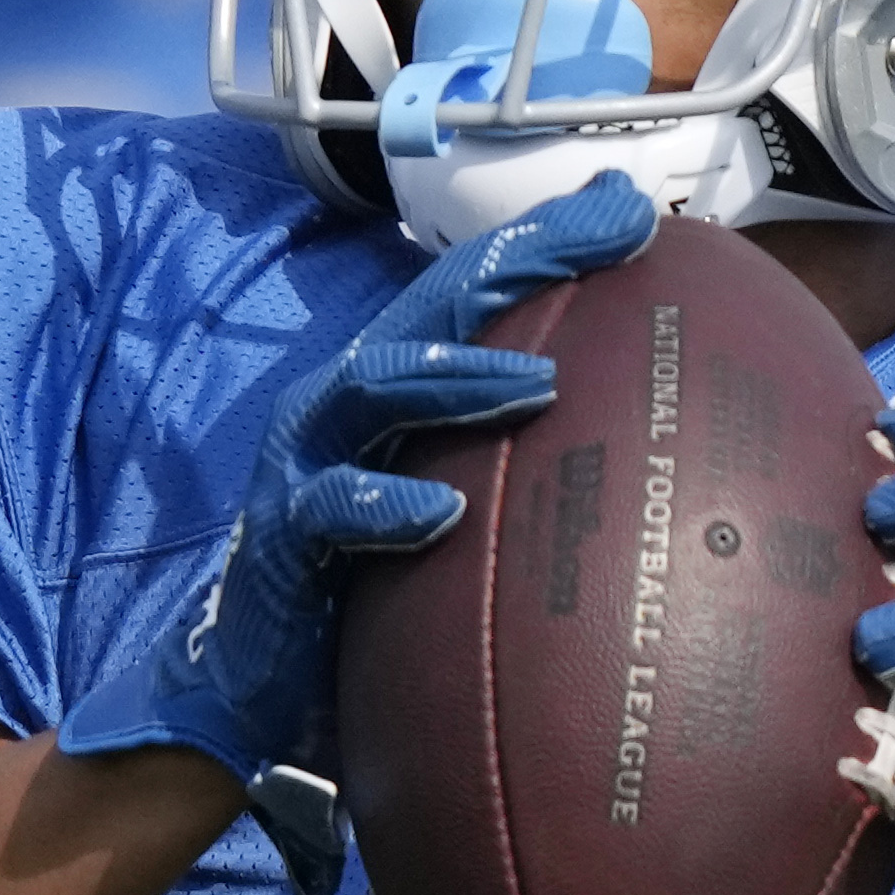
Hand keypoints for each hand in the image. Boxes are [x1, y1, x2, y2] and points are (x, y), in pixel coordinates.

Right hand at [59, 169, 658, 894]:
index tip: (637, 210)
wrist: (255, 684)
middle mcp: (349, 402)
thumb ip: (524, 462)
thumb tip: (638, 428)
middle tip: (611, 242)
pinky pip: (331, 509)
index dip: (550, 244)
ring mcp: (308, 462)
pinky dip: (386, 504)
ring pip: (376, 386)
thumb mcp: (457, 509)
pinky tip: (442, 514)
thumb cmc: (371, 588)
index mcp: (398, 385)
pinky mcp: (281, 536)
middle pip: (435, 306)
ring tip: (538, 382)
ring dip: (457, 376)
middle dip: (518, 264)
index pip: (478, 292)